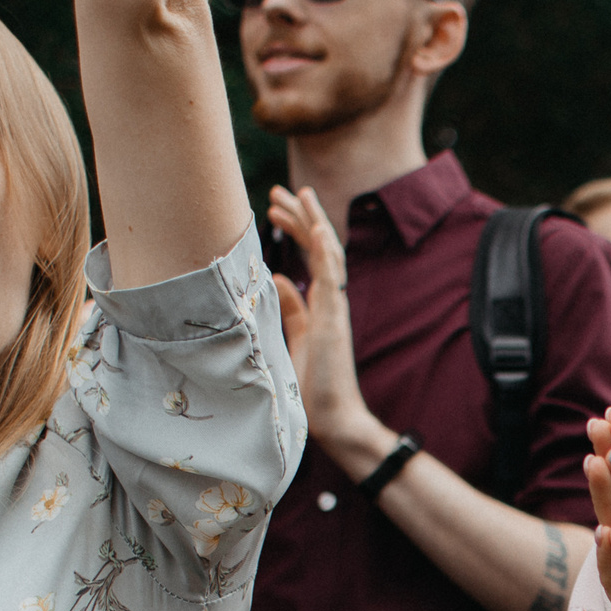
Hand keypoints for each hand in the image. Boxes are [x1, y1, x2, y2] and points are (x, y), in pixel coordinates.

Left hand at [267, 185, 391, 474]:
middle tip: (280, 192)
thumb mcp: (294, 340)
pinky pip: (332, 275)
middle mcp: (330, 301)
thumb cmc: (312, 388)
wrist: (332, 418)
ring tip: (298, 195)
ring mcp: (334, 307)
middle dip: (300, 217)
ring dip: (312, 222)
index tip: (275, 209)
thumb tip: (279, 279)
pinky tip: (317, 226)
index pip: (309, 257)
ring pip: (328, 253)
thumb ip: (290, 309)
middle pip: (319, 247)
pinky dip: (324, 249)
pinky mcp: (333, 318)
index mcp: (320, 305)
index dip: (295, 230)